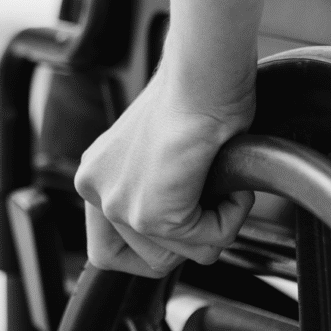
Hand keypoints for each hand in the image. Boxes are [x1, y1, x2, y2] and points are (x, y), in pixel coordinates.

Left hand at [74, 62, 254, 276]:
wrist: (205, 70)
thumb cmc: (197, 87)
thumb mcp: (164, 144)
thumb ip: (158, 182)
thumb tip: (188, 218)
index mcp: (96, 172)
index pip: (109, 248)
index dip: (154, 247)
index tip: (187, 230)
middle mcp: (96, 190)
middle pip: (144, 260)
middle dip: (188, 242)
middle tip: (214, 205)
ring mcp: (120, 205)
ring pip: (179, 256)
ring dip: (215, 227)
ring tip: (228, 186)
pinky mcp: (153, 214)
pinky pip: (206, 243)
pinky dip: (231, 218)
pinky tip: (234, 183)